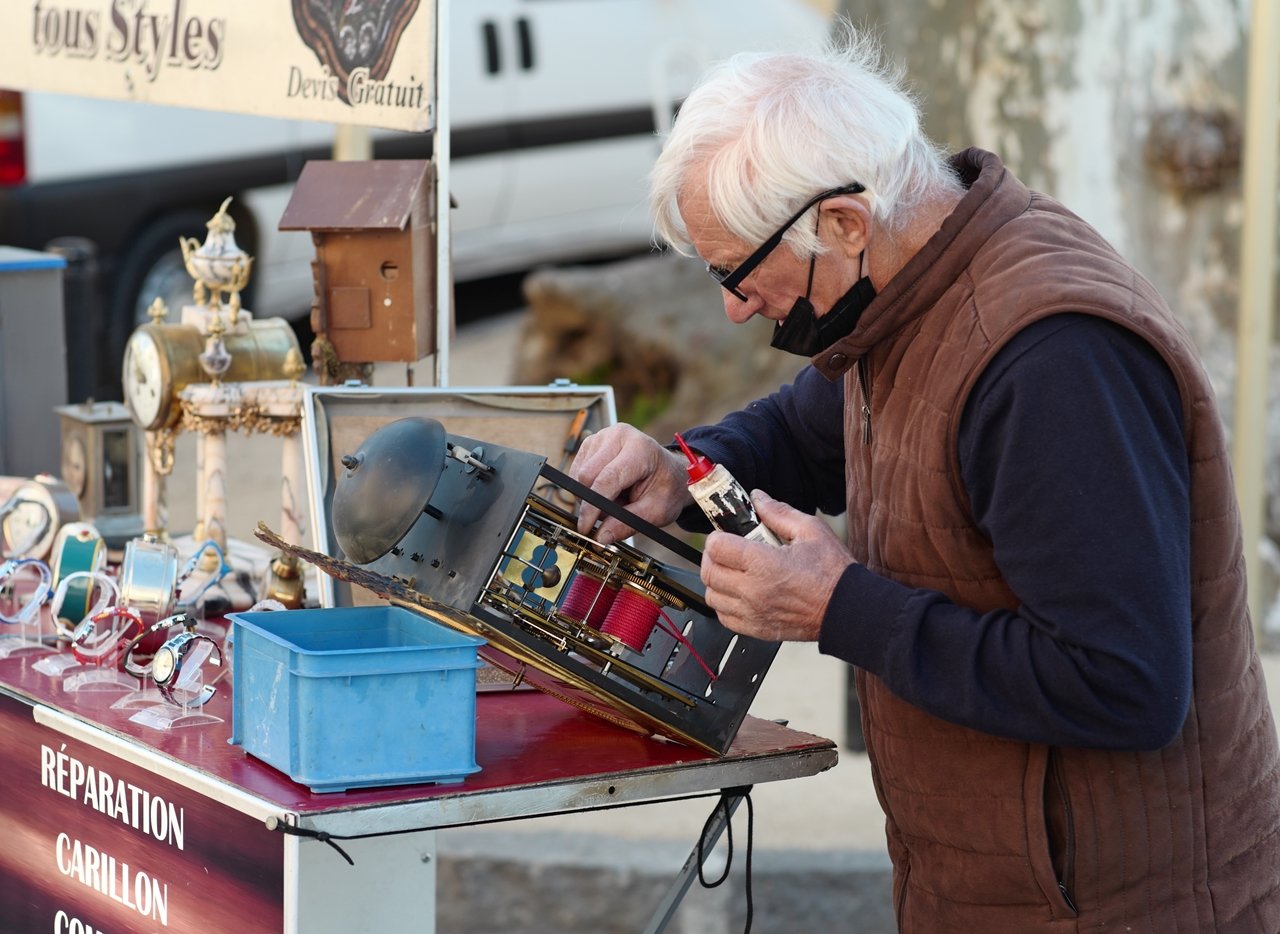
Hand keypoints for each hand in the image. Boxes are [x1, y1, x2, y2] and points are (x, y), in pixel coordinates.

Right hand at [568, 424, 692, 543]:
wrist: (671, 472)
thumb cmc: (666, 489)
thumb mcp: (656, 512)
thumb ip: (627, 524)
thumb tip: (600, 537)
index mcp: (640, 449)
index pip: (606, 480)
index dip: (592, 508)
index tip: (585, 528)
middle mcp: (619, 436)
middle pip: (587, 476)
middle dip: (592, 502)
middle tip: (609, 515)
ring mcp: (603, 436)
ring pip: (579, 474)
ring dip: (590, 494)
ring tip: (615, 497)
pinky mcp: (592, 442)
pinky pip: (577, 470)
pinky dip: (587, 486)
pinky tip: (607, 487)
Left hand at [701, 491, 852, 641]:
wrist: (847, 610)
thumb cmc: (833, 573)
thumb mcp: (810, 530)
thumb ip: (778, 512)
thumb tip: (757, 498)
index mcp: (763, 564)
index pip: (717, 547)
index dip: (717, 537)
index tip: (725, 535)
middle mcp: (753, 591)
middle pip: (709, 572)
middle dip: (712, 556)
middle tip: (725, 550)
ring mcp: (753, 613)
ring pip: (712, 596)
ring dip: (717, 581)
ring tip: (732, 572)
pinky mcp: (757, 629)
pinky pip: (724, 617)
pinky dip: (725, 604)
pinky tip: (738, 593)